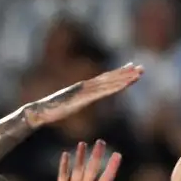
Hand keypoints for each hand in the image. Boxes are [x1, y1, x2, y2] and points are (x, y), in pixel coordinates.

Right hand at [25, 64, 142, 128]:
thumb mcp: (63, 108)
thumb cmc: (47, 112)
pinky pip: (104, 91)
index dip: (117, 75)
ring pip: (109, 83)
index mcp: (82, 89)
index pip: (103, 81)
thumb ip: (71, 104)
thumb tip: (71, 105)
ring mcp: (85, 91)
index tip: (129, 69)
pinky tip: (127, 84)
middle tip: (141, 68)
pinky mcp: (84, 98)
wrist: (39, 112)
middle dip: (125, 74)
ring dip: (125, 78)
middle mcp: (85, 87)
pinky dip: (117, 86)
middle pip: (109, 79)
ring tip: (139, 73)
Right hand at [44, 140, 128, 180]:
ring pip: (77, 169)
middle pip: (92, 169)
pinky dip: (64, 166)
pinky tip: (66, 155)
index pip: (106, 178)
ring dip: (80, 157)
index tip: (117, 154)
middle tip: (101, 142)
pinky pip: (63, 176)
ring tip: (83, 144)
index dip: (112, 166)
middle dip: (97, 156)